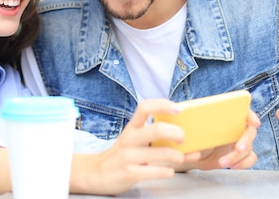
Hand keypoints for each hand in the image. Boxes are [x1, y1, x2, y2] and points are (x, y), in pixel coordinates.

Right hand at [69, 99, 185, 194]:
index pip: (145, 107)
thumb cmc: (122, 155)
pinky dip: (167, 171)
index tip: (179, 110)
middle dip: (177, 133)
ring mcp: (129, 157)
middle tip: (182, 139)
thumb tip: (182, 136)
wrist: (95, 174)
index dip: (163, 105)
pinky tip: (168, 170)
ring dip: (177, 156)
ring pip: (161, 153)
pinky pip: (156, 171)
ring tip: (180, 158)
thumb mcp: (132, 140)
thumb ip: (152, 137)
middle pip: (158, 130)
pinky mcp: (130, 173)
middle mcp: (129, 139)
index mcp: (131, 128)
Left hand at [174, 109, 260, 171]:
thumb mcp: (191, 130)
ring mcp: (240, 142)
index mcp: (228, 117)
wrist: (194, 153)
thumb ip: (190, 128)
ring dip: (238, 156)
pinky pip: (250, 159)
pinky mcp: (241, 156)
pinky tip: (233, 166)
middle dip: (245, 140)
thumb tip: (183, 129)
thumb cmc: (194, 137)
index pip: (244, 112)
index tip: (254, 122)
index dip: (251, 116)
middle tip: (238, 148)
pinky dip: (243, 164)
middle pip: (249, 132)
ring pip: (249, 148)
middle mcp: (237, 128)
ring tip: (223, 162)